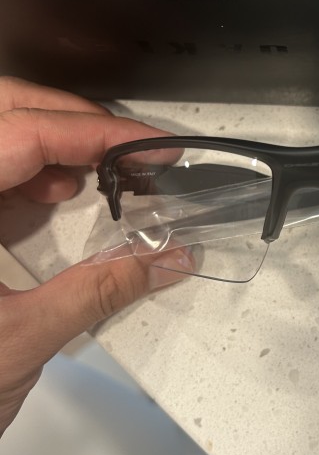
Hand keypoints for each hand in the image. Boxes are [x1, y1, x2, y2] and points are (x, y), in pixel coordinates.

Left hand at [0, 76, 189, 436]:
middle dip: (70, 121)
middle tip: (127, 150)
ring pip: (0, 135)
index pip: (20, 136)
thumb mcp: (23, 341)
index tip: (148, 146)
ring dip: (54, 145)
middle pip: (5, 113)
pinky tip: (59, 197)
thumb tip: (166, 260)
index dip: (92, 133)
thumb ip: (100, 292)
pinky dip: (32, 173)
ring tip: (103, 177)